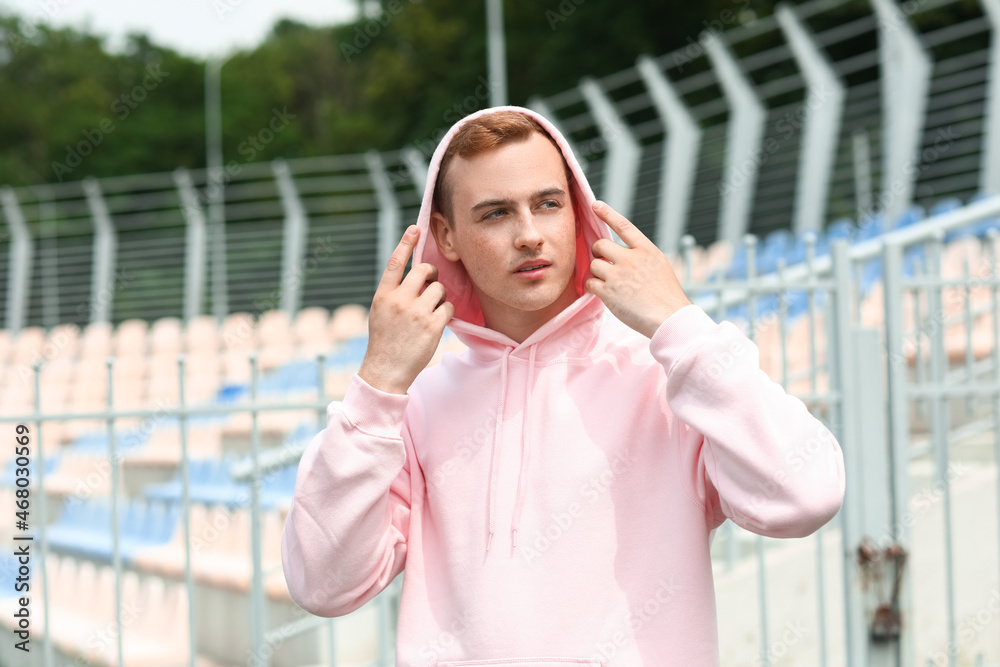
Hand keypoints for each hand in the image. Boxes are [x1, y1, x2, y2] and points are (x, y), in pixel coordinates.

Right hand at [358, 225, 454, 393]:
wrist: (386, 371)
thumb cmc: (385, 340)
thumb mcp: (380, 311)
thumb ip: (394, 292)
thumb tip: (416, 275)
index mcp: (383, 295)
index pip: (396, 262)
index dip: (406, 243)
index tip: (415, 227)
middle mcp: (399, 300)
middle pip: (424, 270)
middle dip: (432, 274)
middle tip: (431, 284)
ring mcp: (416, 313)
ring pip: (439, 288)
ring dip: (439, 297)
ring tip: (430, 310)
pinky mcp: (432, 326)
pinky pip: (448, 307)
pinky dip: (446, 312)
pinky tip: (437, 322)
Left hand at [587, 200, 692, 337]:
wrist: (669, 318)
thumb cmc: (666, 296)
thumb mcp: (660, 267)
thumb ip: (641, 256)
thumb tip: (620, 252)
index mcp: (646, 250)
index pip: (624, 226)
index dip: (608, 214)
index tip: (595, 205)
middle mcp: (631, 259)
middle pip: (601, 245)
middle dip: (598, 252)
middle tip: (604, 262)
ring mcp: (619, 275)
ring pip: (594, 264)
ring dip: (598, 273)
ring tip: (611, 283)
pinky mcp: (609, 292)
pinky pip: (591, 282)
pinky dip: (594, 287)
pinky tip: (605, 293)